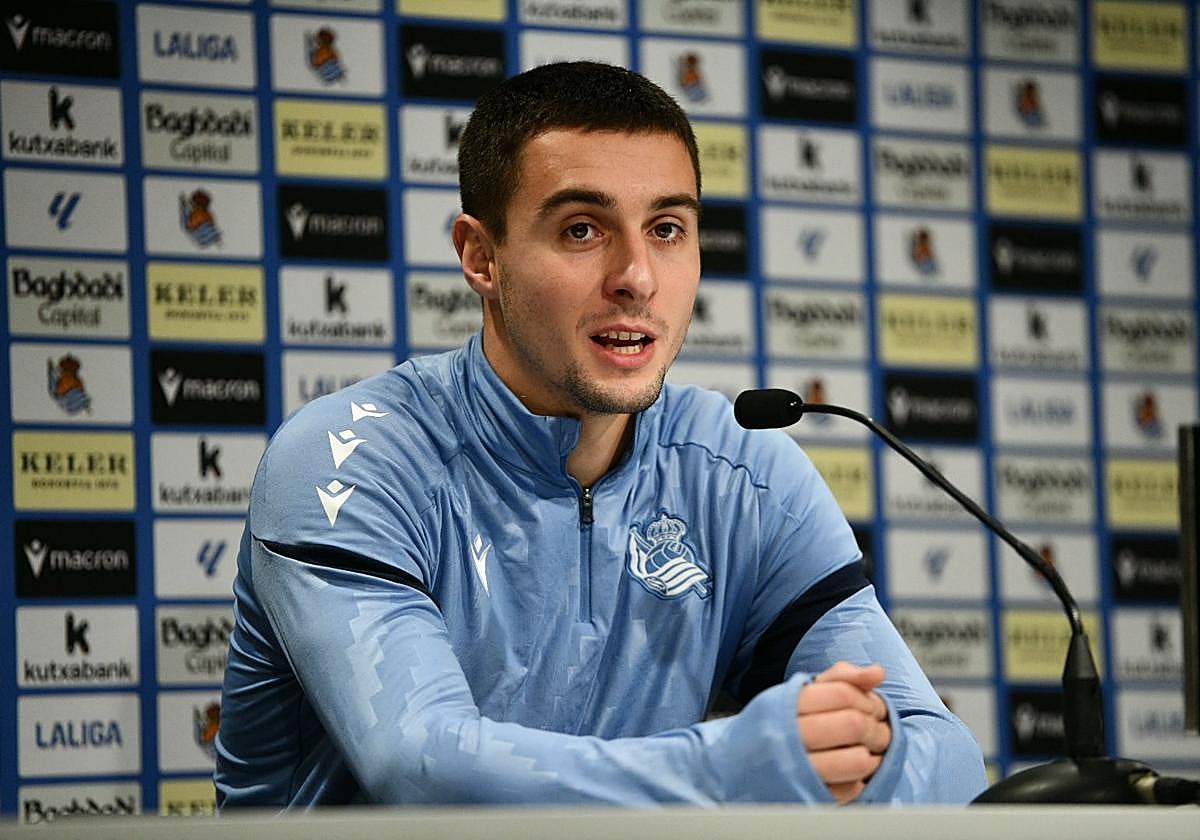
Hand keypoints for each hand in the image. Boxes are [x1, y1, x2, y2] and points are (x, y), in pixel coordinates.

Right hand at [796, 661, 891, 803]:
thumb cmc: (786, 722)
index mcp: (788, 703)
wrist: (745, 766)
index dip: (868, 699)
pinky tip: (853, 775)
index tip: (872, 707)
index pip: (843, 694)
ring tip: (869, 753)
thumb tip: (878, 673)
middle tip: (877, 732)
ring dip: (874, 756)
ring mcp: (798, 770)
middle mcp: (789, 736)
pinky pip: (850, 791)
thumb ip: (842, 678)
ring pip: (858, 760)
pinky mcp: (808, 797)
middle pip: (853, 724)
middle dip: (876, 728)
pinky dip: (860, 782)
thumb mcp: (806, 692)